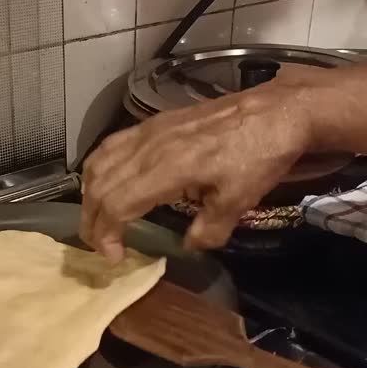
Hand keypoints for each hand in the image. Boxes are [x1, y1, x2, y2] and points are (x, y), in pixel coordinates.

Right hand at [79, 79, 314, 261]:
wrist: (276, 109)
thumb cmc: (259, 154)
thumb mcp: (239, 200)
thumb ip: (209, 229)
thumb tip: (189, 245)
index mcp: (166, 169)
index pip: (116, 204)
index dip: (107, 235)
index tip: (116, 257)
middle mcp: (148, 147)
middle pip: (100, 185)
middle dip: (92, 220)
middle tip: (100, 246)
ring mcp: (148, 131)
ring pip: (99, 162)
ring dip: (90, 194)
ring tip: (97, 219)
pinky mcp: (155, 123)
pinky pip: (112, 145)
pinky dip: (100, 169)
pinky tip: (107, 182)